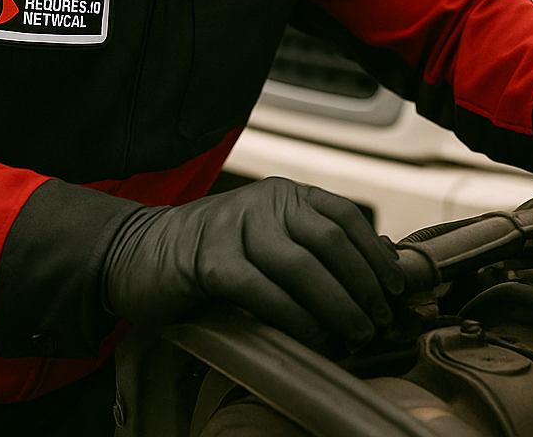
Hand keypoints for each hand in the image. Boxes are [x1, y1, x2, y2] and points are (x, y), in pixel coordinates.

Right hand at [102, 177, 404, 347]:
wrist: (136, 254)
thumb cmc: (212, 255)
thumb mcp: (267, 241)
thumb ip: (313, 249)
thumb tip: (375, 269)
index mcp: (284, 195)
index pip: (344, 216)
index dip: (375, 254)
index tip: (396, 288)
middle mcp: (263, 202)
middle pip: (329, 242)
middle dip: (362, 286)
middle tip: (379, 321)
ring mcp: (234, 228)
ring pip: (301, 267)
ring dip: (337, 306)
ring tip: (355, 334)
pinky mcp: (208, 261)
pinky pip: (263, 291)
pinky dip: (293, 317)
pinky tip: (313, 337)